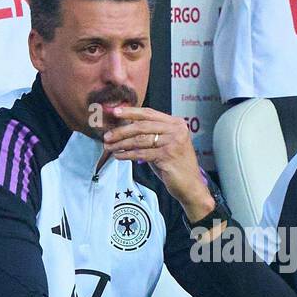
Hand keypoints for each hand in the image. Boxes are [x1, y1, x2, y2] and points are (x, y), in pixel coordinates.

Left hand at [103, 106, 213, 221]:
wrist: (190, 185)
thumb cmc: (174, 165)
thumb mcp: (163, 145)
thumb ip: (150, 135)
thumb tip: (125, 129)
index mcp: (176, 123)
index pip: (149, 113)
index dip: (131, 112)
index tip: (115, 112)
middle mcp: (176, 130)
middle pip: (142, 126)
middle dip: (121, 131)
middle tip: (107, 136)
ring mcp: (173, 142)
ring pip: (140, 140)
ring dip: (121, 144)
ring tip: (109, 147)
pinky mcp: (167, 156)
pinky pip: (141, 154)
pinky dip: (127, 155)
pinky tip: (118, 156)